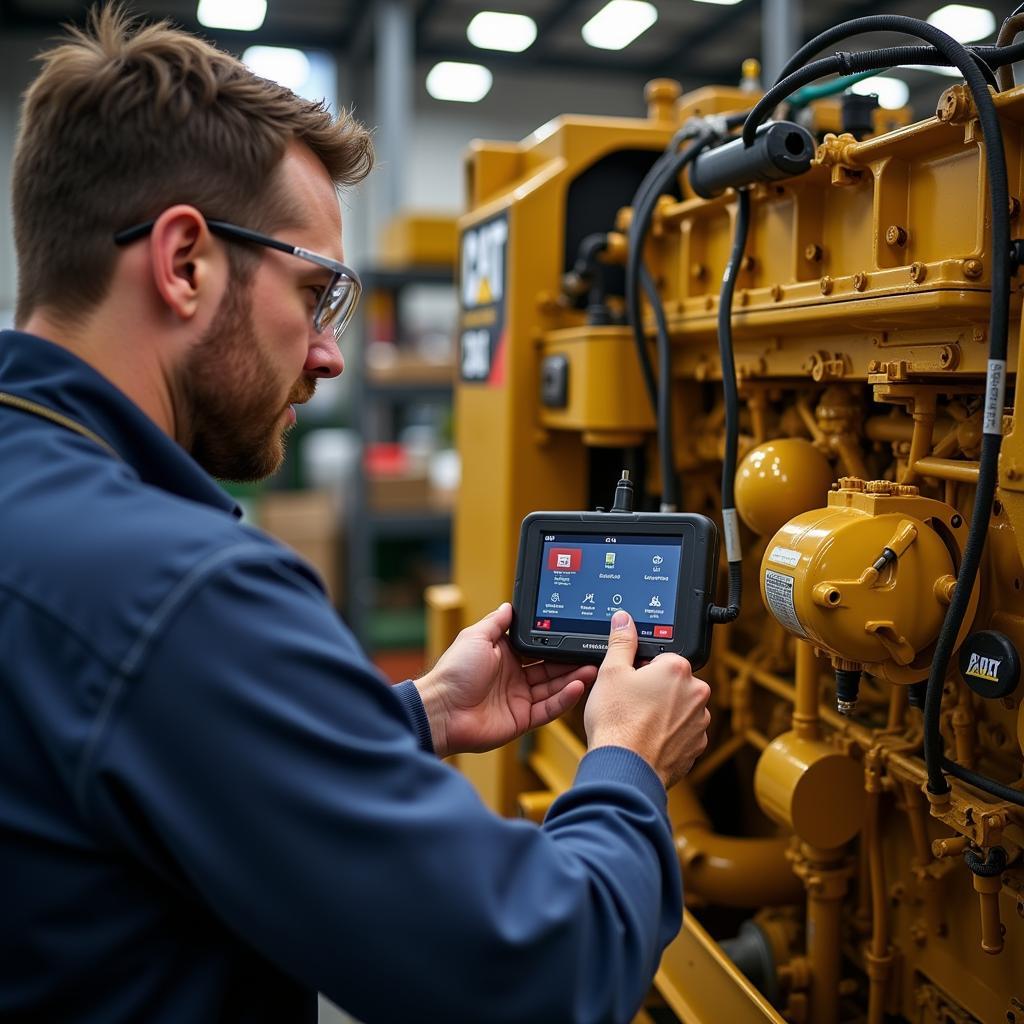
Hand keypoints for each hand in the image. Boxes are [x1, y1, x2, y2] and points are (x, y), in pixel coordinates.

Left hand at [415, 603, 596, 757]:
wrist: (442, 710)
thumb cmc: (454, 671)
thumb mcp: (476, 637)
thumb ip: (497, 622)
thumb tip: (509, 605)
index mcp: (505, 656)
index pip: (538, 647)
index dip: (556, 643)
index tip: (574, 634)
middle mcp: (515, 677)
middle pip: (550, 668)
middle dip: (571, 661)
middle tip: (591, 652)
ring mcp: (520, 699)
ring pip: (554, 687)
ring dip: (573, 678)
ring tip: (592, 668)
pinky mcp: (522, 719)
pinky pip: (548, 709)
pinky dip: (564, 698)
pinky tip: (578, 686)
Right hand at [584, 610, 710, 788]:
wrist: (625, 768)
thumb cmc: (617, 722)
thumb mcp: (611, 672)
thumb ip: (621, 641)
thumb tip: (624, 620)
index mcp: (678, 669)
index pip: (662, 659)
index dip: (641, 670)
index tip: (629, 684)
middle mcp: (696, 693)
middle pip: (672, 683)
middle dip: (654, 691)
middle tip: (630, 703)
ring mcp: (699, 722)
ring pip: (678, 709)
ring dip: (662, 713)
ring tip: (637, 724)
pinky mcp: (697, 747)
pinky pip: (681, 733)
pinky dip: (667, 735)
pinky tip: (646, 739)